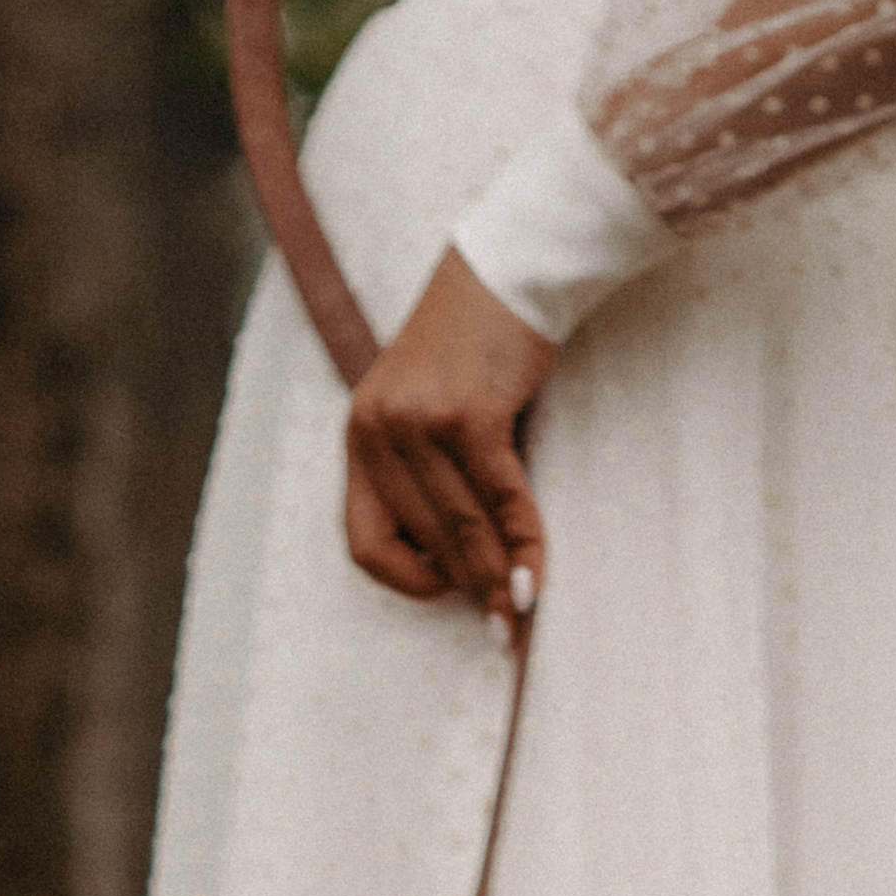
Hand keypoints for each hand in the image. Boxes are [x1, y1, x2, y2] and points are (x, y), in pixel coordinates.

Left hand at [346, 249, 553, 617]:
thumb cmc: (473, 347)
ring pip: (462, 530)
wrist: (505, 270)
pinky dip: (522, 544)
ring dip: (497, 579)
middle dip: (470, 590)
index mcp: (359, 435)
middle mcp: (377, 430)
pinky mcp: (467, 414)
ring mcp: (419, 422)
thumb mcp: (427, 410)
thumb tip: (464, 566)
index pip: (363, 543)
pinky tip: (536, 576)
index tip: (446, 588)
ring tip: (522, 613)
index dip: (404, 580)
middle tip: (505, 625)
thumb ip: (429, 478)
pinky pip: (499, 501)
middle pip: (424, 542)